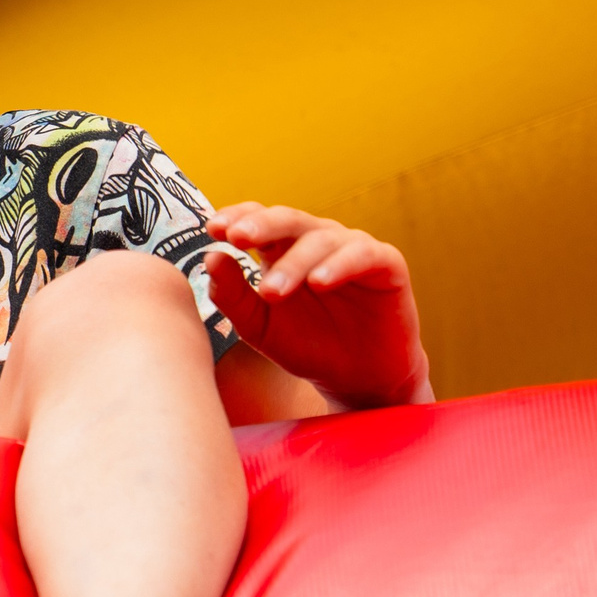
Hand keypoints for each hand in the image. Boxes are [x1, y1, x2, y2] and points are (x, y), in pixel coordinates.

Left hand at [202, 204, 430, 410]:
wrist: (359, 379)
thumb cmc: (307, 346)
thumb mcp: (260, 328)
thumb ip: (233, 296)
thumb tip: (210, 258)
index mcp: (282, 248)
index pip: (258, 219)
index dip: (237, 218)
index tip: (212, 229)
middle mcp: (316, 240)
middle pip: (287, 219)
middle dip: (261, 226)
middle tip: (236, 238)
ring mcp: (352, 248)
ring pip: (320, 239)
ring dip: (294, 263)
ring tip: (272, 291)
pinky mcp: (386, 264)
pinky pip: (363, 254)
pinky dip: (340, 264)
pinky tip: (318, 282)